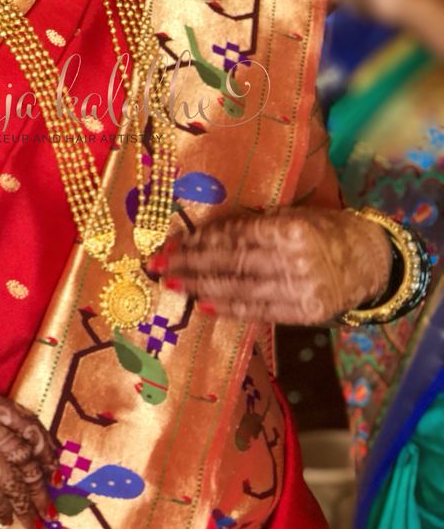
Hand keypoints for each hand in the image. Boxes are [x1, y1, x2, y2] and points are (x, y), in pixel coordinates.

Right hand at [0, 382, 57, 528]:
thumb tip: (48, 455)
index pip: (19, 418)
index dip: (43, 444)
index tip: (54, 465)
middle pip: (17, 449)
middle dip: (39, 480)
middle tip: (49, 501)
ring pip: (7, 475)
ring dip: (26, 501)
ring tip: (35, 517)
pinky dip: (3, 509)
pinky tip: (7, 516)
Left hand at [148, 208, 391, 324]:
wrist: (370, 260)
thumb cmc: (324, 228)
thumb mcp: (290, 214)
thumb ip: (253, 224)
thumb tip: (202, 232)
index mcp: (290, 229)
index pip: (233, 237)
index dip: (198, 242)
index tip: (170, 245)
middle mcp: (294, 262)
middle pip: (230, 264)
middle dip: (189, 266)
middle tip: (158, 267)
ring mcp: (300, 291)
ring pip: (239, 290)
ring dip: (200, 288)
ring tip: (172, 285)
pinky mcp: (304, 314)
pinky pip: (257, 310)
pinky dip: (228, 307)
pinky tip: (203, 304)